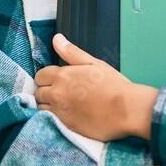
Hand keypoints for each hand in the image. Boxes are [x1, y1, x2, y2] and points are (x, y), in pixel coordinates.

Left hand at [34, 33, 158, 141]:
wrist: (126, 110)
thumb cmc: (114, 85)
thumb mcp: (94, 63)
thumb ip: (72, 52)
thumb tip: (57, 39)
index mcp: (63, 76)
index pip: (41, 75)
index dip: (48, 76)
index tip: (59, 79)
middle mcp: (57, 94)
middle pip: (39, 92)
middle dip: (47, 90)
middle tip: (63, 91)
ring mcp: (59, 112)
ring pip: (41, 107)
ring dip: (48, 104)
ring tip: (65, 104)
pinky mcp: (64, 126)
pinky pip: (49, 120)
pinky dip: (54, 117)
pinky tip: (67, 114)